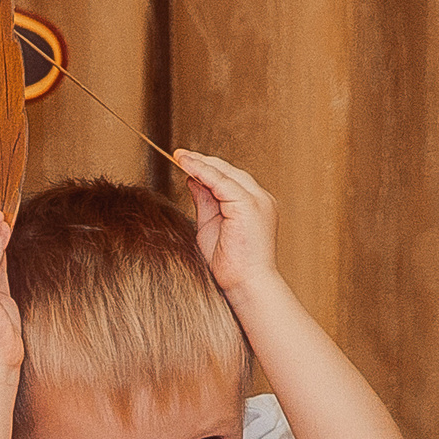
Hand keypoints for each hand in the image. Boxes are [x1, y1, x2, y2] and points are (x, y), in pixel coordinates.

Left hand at [176, 148, 279, 295]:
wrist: (246, 284)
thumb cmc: (229, 264)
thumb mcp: (210, 226)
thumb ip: (204, 202)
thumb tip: (193, 179)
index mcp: (253, 204)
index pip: (229, 179)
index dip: (206, 169)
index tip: (184, 161)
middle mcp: (259, 198)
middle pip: (229, 172)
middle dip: (203, 162)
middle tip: (179, 154)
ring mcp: (257, 200)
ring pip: (226, 174)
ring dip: (201, 164)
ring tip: (180, 156)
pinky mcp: (249, 205)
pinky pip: (223, 182)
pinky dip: (205, 172)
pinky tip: (188, 166)